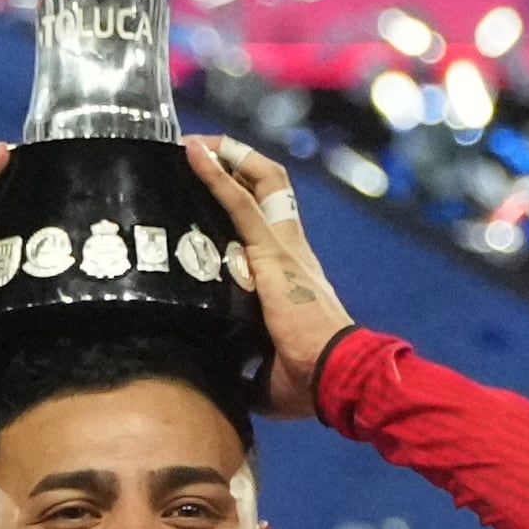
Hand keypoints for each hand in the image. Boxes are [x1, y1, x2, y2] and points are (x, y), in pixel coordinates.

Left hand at [178, 137, 357, 413]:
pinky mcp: (272, 252)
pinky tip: (192, 153)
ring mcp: (284, 247)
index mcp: (293, 276)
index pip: (270, 223)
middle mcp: (293, 251)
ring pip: (259, 182)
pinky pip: (240, 201)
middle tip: (200, 152)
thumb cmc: (311, 381)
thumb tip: (216, 386)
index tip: (215, 187)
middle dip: (236, 164)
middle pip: (269, 189)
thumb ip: (244, 372)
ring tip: (191, 143)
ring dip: (225, 158)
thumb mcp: (266, 376)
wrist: (337, 377)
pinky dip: (215, 174)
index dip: (245, 199)